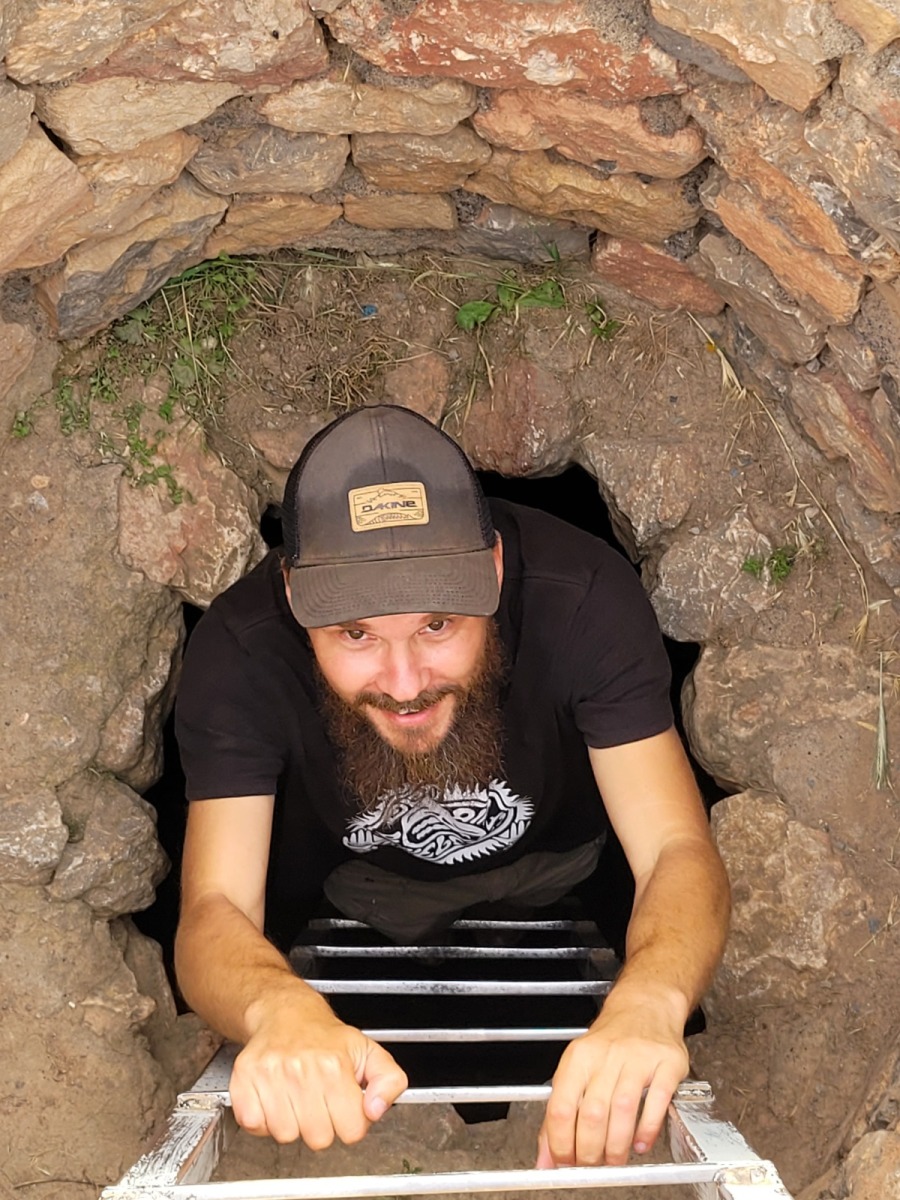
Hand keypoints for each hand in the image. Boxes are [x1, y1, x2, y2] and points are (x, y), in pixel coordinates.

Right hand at [230, 1007, 407, 1147]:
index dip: (350, 1122)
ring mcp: (270, 1074)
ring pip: (286, 1135)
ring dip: (291, 1123)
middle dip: (322, 1125)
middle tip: (319, 1101)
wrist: (285, 1012)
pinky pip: (254, 1125)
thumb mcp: (369, 1052)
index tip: (344, 1107)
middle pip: (318, 1139)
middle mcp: (301, 1069)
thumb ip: (389, 1081)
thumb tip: (376, 1109)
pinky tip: (274, 1101)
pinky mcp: (244, 1079)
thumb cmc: (326, 1037)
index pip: (352, 1131)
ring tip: (296, 1099)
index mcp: (335, 1066)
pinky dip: (262, 1120)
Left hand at [536, 999, 688, 1167]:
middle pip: (592, 1114)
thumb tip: (545, 1158)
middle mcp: (606, 1055)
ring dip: (616, 1146)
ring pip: (622, 1110)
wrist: (645, 1006)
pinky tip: (641, 1144)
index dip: (560, 1143)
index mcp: (578, 1058)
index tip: (564, 1162)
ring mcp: (638, 1058)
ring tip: (614, 1160)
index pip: (561, 1107)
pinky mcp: (666, 1063)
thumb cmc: (610, 1040)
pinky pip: (656, 1102)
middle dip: (589, 1151)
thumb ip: (561, 1113)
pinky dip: (647, 1130)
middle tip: (592, 1166)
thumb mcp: (578, 1067)